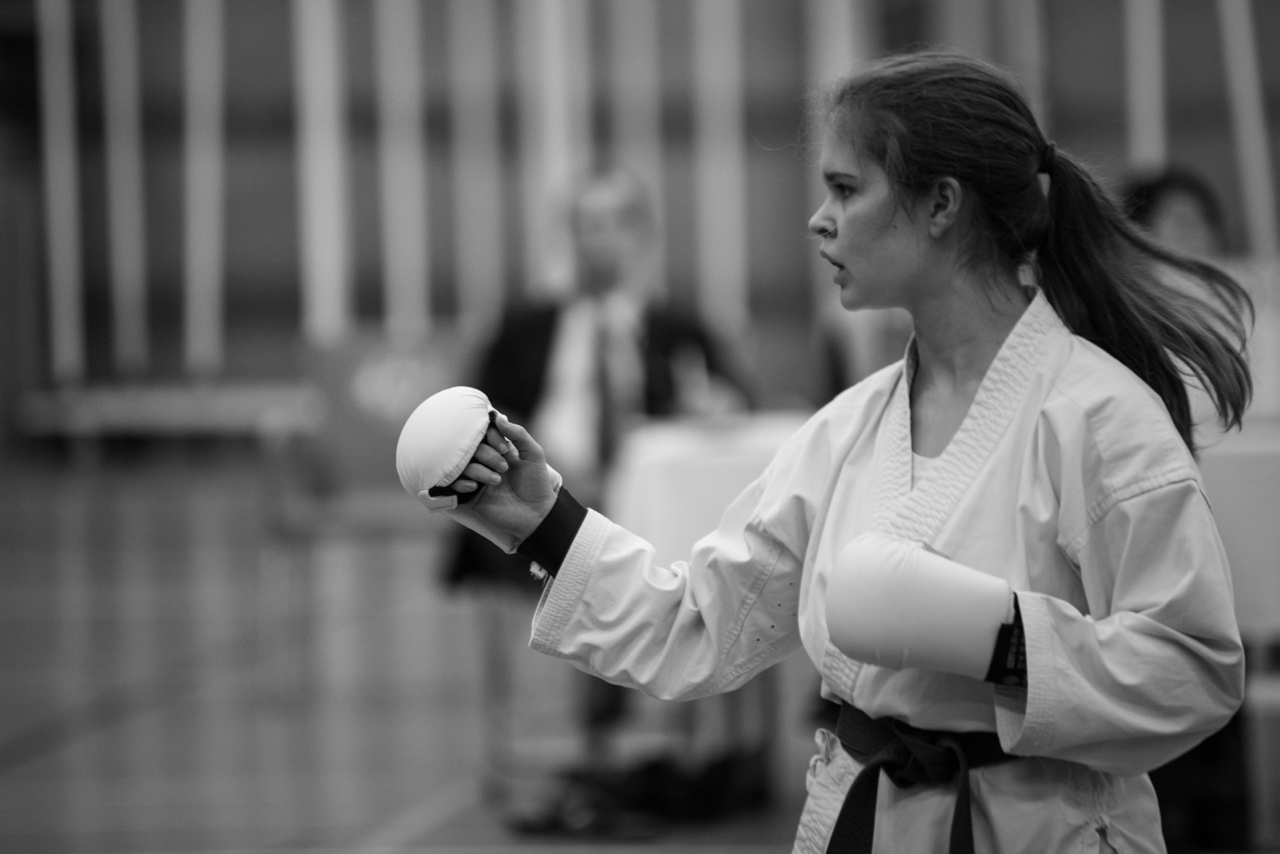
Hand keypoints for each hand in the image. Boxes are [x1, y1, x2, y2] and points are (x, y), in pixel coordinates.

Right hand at [449, 414, 558, 543]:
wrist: (537, 514)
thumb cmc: (536, 483)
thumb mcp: (533, 454)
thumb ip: (518, 434)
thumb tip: (497, 417)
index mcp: (498, 448)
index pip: (483, 432)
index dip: (491, 436)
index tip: (505, 448)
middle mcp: (484, 461)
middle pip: (471, 447)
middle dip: (487, 455)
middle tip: (503, 467)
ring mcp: (476, 477)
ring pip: (462, 465)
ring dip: (478, 470)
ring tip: (497, 481)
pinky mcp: (469, 495)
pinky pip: (453, 484)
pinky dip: (462, 483)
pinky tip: (476, 487)